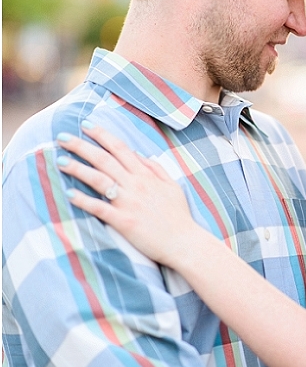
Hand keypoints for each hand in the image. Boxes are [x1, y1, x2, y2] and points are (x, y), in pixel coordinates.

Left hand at [56, 121, 199, 266]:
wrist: (184, 242)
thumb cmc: (178, 215)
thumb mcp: (172, 185)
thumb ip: (156, 168)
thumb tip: (140, 154)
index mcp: (146, 175)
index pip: (120, 148)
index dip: (102, 135)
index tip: (85, 125)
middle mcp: (136, 185)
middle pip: (105, 160)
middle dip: (82, 146)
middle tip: (62, 137)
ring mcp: (129, 202)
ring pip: (100, 180)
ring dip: (78, 169)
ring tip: (60, 161)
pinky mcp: (124, 221)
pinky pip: (100, 208)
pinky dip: (84, 201)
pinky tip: (69, 194)